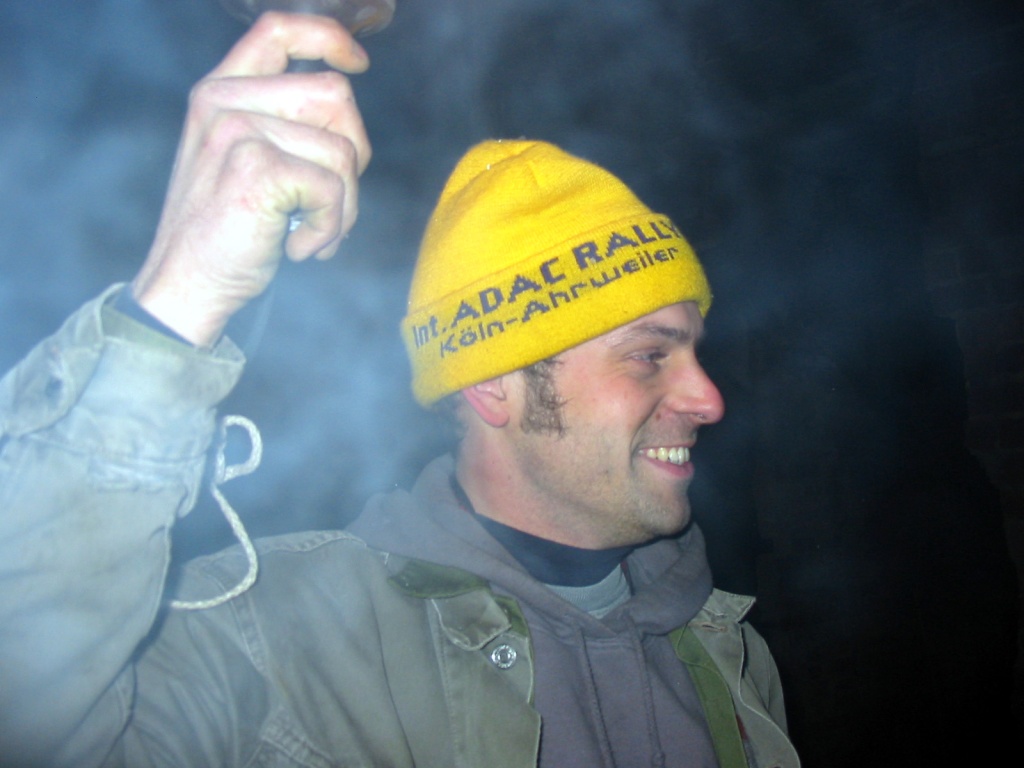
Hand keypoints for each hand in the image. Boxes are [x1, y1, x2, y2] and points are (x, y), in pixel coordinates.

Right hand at [131, 12, 371, 345]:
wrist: (185, 286)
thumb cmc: (225, 234)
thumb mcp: (245, 162)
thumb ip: (282, 125)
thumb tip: (346, 115)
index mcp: (220, 92)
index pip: (278, 30)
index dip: (328, 38)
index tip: (358, 62)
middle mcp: (224, 102)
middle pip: (335, 96)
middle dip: (353, 156)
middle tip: (329, 203)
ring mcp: (237, 131)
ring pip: (344, 150)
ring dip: (344, 205)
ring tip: (312, 232)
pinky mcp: (256, 167)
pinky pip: (333, 188)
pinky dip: (330, 228)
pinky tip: (299, 248)